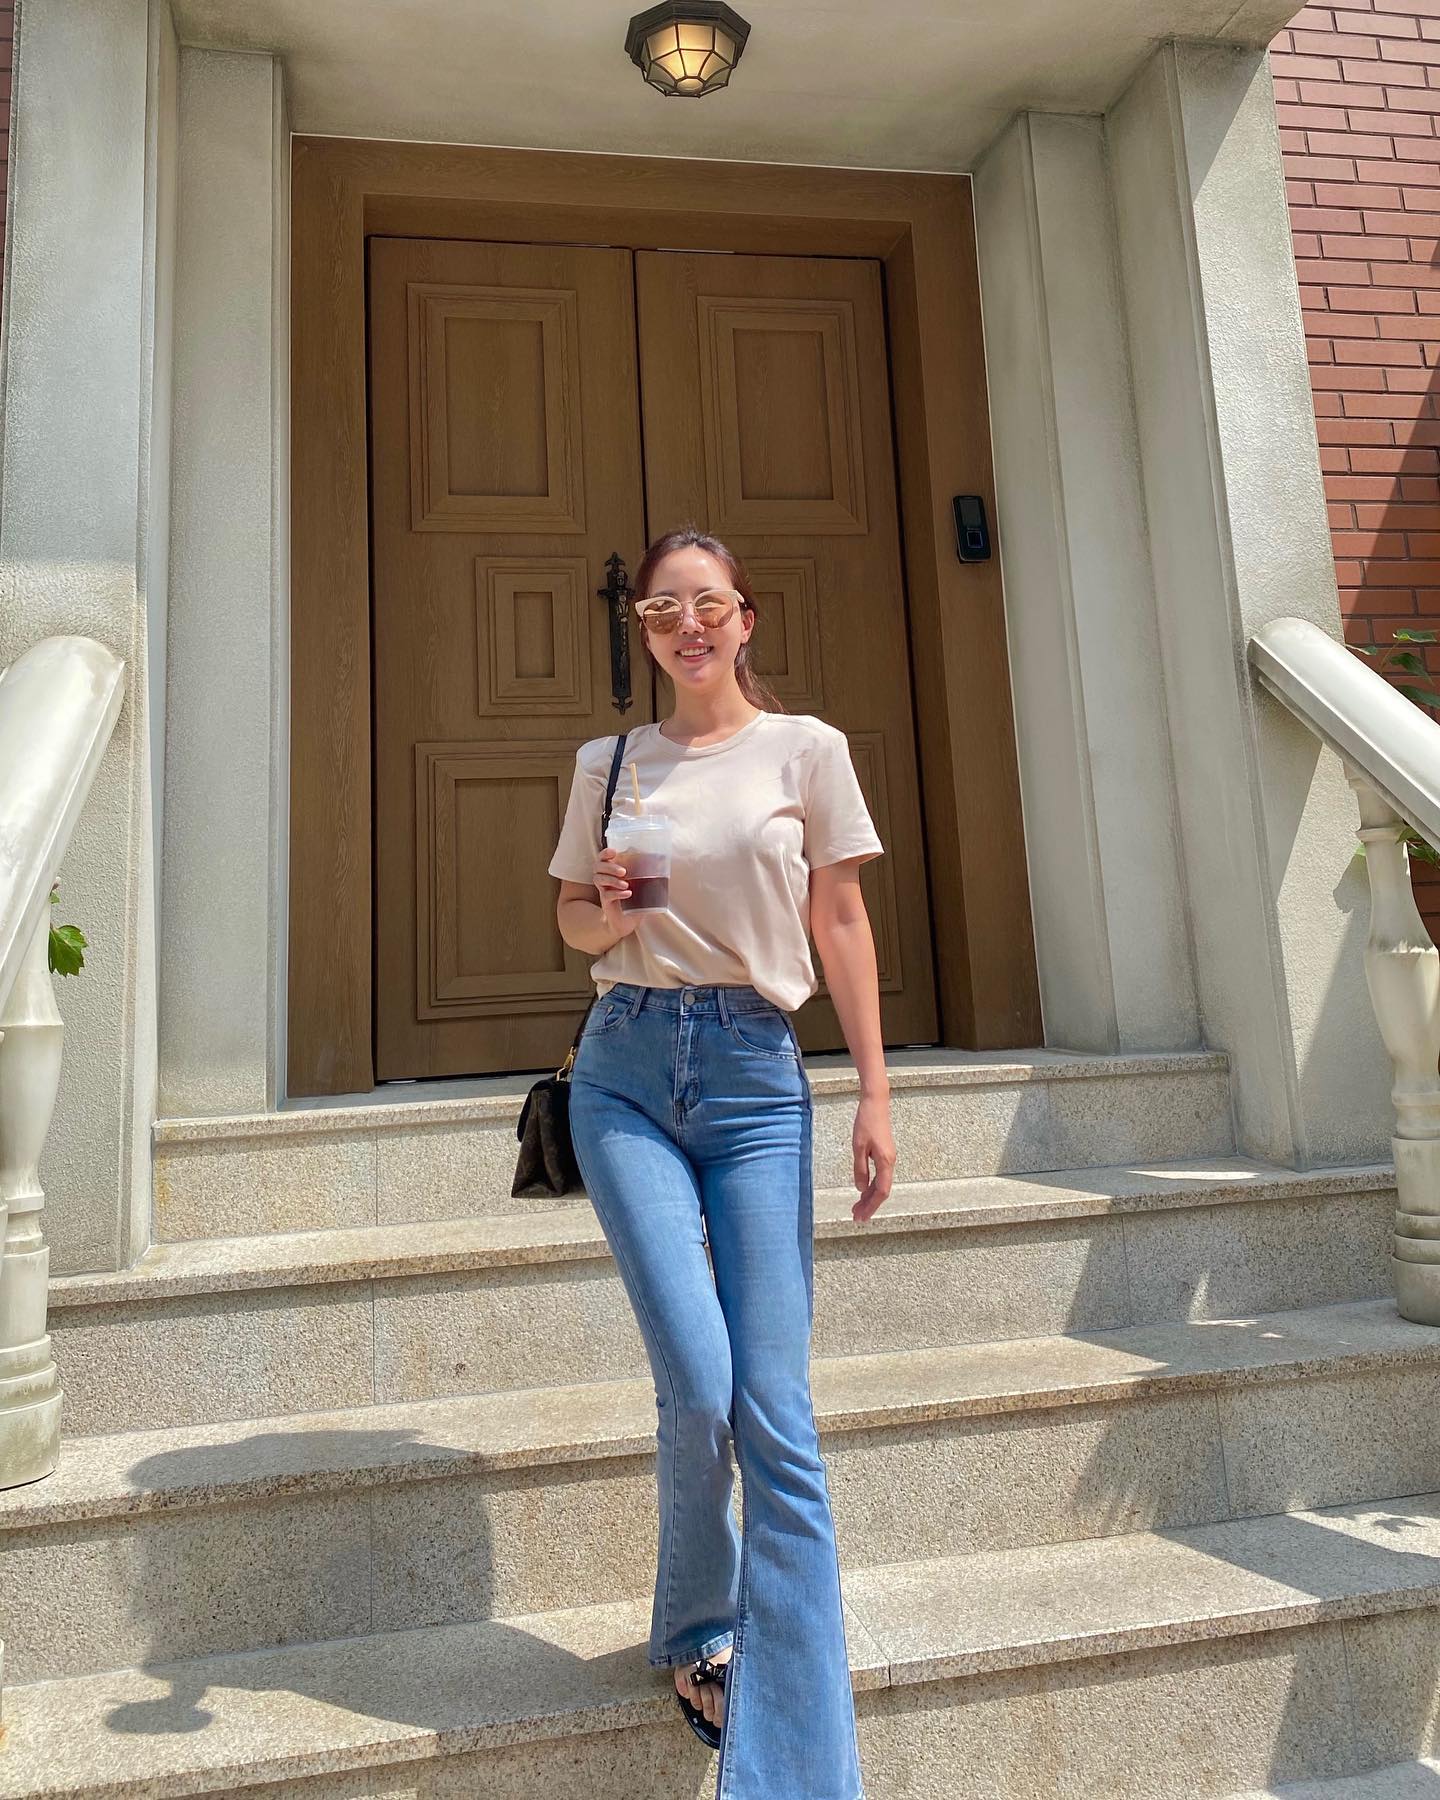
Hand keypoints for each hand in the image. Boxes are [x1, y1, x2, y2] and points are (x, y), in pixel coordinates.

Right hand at [593, 847, 639, 938]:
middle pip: (598, 867)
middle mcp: (605, 879)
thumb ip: (647, 873)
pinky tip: (628, 894)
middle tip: (624, 871)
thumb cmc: (635, 899)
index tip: (614, 852)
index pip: (603, 858)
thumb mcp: (641, 884)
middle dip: (610, 867)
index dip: (605, 853)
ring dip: (612, 880)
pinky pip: (607, 895)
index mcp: (612, 872)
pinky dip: (617, 893)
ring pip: (599, 879)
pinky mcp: (606, 903)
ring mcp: (604, 891)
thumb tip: (663, 860)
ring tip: (626, 884)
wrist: (627, 922)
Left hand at [851, 1092, 894, 1221]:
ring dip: (869, 1197)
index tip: (861, 1217)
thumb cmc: (866, 1122)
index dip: (871, 1206)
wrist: (876, 1103)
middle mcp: (890, 1162)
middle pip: (881, 1191)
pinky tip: (863, 1190)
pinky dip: (871, 1186)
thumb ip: (860, 1169)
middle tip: (856, 1217)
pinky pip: (880, 1176)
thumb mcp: (858, 1146)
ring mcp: (888, 1158)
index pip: (881, 1192)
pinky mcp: (885, 1154)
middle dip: (869, 1205)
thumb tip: (860, 1188)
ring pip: (880, 1184)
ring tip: (857, 1207)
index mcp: (885, 1162)